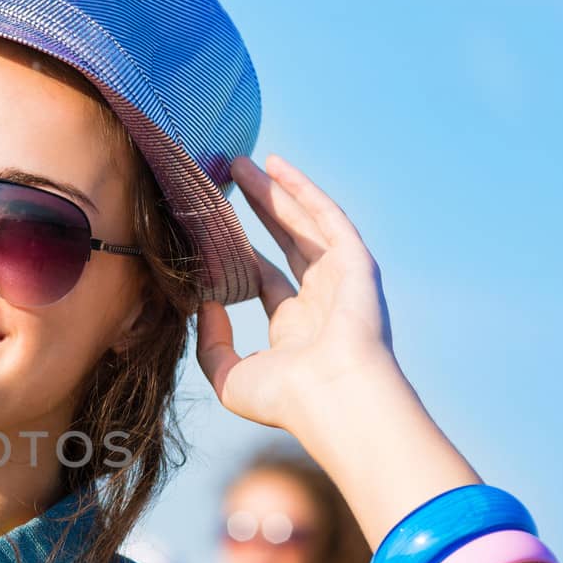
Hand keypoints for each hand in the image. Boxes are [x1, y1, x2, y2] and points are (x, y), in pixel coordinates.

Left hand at [195, 154, 405, 435]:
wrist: (335, 399)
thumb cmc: (286, 399)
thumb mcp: (229, 378)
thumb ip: (210, 344)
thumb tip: (207, 304)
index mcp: (296, 329)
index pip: (266, 278)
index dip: (240, 250)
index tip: (213, 227)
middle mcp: (321, 301)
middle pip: (285, 242)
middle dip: (258, 209)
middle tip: (228, 178)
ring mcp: (341, 281)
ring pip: (303, 223)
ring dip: (275, 191)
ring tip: (242, 163)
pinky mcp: (355, 263)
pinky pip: (326, 217)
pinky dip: (304, 191)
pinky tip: (278, 168)